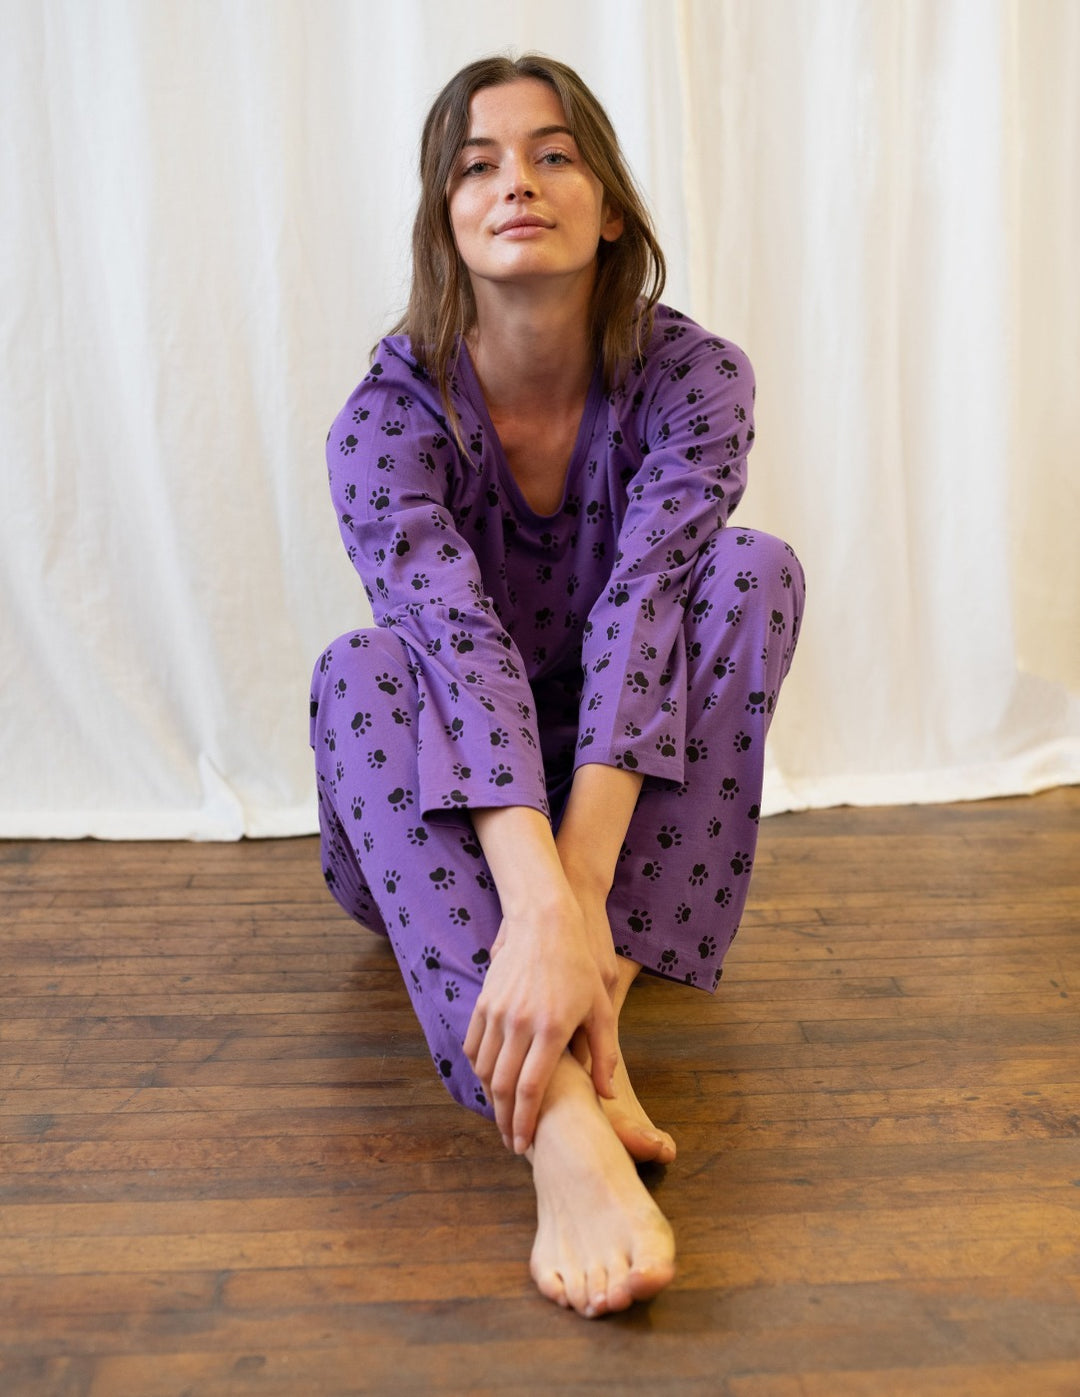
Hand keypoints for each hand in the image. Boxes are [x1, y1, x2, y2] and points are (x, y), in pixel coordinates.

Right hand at [464, 894, 616, 1154]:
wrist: (544, 922)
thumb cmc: (579, 966)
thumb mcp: (601, 1008)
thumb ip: (604, 1054)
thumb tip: (606, 1096)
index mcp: (550, 1029)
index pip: (531, 1089)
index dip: (525, 1122)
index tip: (523, 1144)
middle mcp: (519, 1024)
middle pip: (503, 1086)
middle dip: (505, 1120)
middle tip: (511, 1142)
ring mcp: (497, 1012)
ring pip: (485, 1069)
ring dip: (491, 1098)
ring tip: (503, 1116)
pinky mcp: (484, 1003)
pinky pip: (474, 1046)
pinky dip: (479, 1070)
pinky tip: (490, 1082)